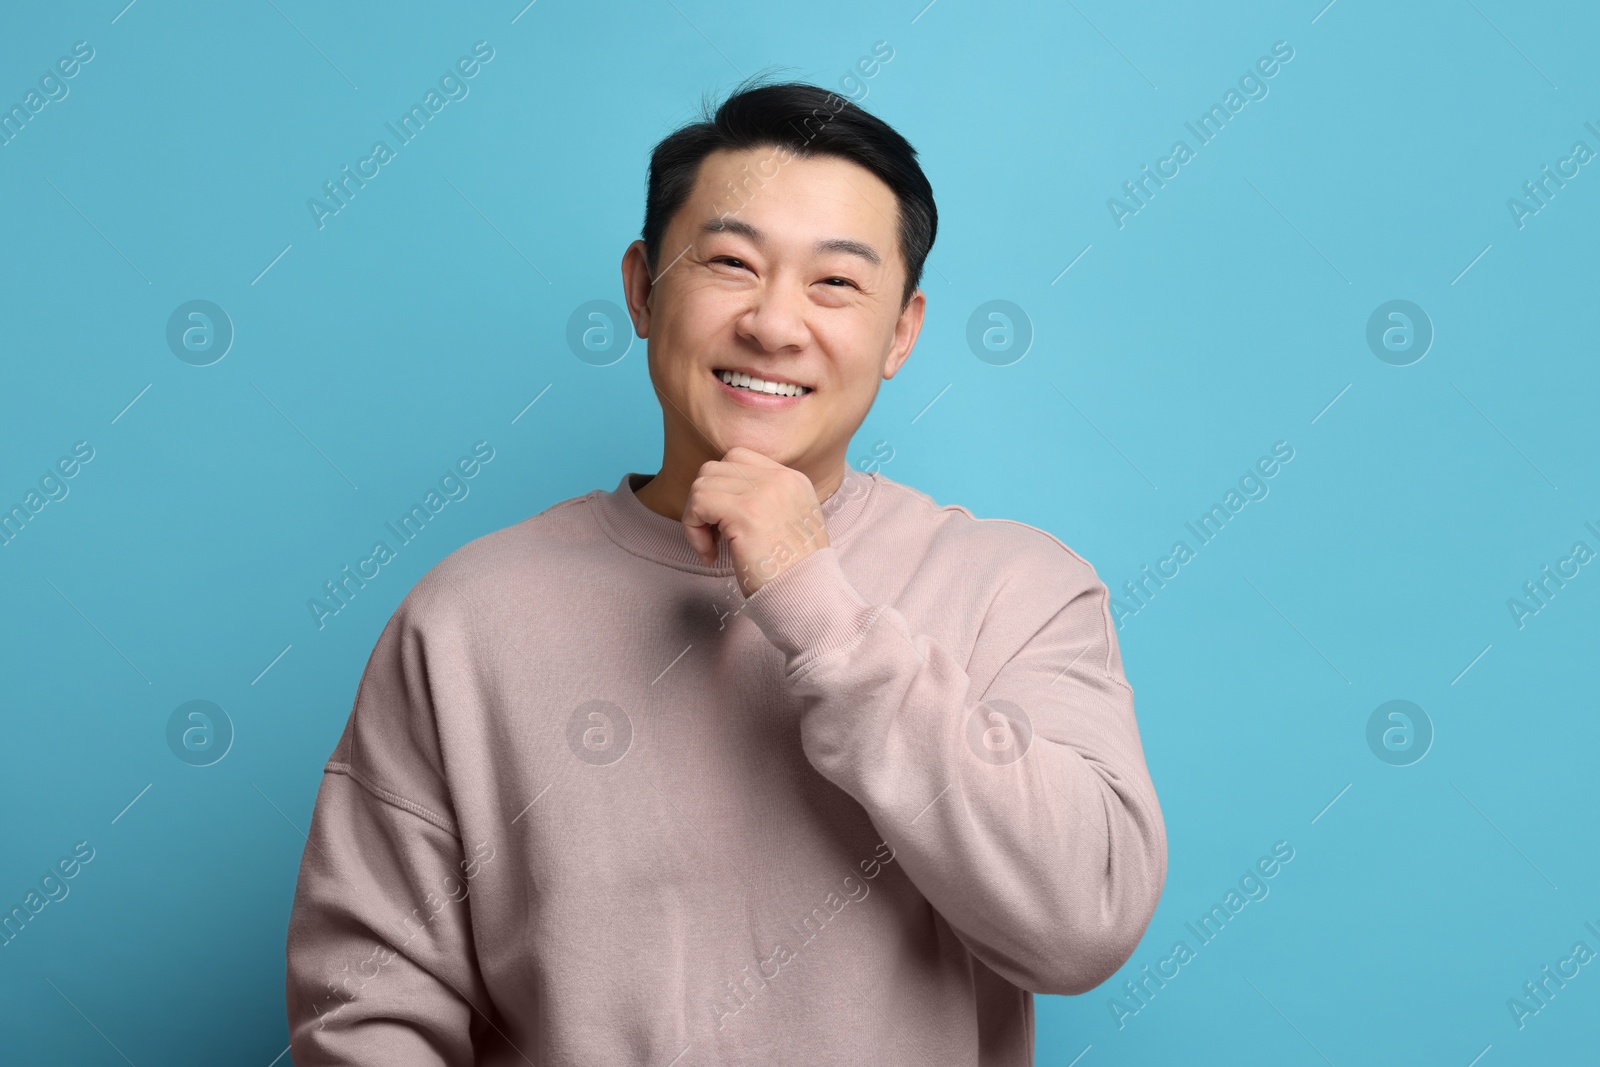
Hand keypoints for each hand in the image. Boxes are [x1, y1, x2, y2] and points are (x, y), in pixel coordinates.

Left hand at [682, 446, 830, 595]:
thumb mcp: (787, 525)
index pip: (737, 458)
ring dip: (696, 518)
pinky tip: (710, 556)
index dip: (720, 489)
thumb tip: (719, 496)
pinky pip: (698, 505)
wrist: (809, 599)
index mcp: (792, 479)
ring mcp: (764, 492)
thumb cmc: (792, 575)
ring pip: (702, 485)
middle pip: (714, 469)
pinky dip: (693, 531)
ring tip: (711, 548)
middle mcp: (780, 478)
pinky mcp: (746, 512)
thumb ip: (763, 502)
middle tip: (713, 539)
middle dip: (704, 503)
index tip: (725, 525)